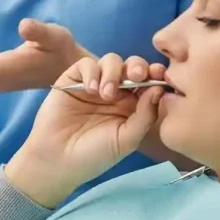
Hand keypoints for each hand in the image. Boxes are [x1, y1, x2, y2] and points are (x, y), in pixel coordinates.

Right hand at [4, 54, 166, 208]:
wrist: (59, 159)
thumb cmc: (96, 154)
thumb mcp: (127, 139)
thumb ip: (145, 115)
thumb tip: (160, 89)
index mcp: (132, 105)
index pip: (148, 82)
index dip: (155, 74)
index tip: (160, 75)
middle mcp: (115, 91)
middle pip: (131, 66)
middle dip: (138, 66)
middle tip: (138, 76)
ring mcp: (94, 84)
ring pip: (111, 61)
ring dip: (113, 72)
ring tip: (106, 94)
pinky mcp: (72, 79)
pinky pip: (86, 64)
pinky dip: (92, 72)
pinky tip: (91, 91)